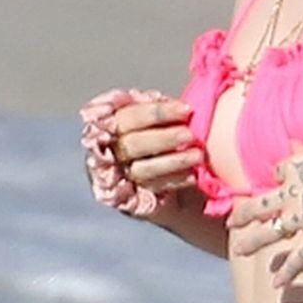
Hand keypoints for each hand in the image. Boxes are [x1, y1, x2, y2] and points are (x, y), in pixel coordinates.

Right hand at [79, 89, 202, 220]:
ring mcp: (116, 178)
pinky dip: (173, 180)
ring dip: (171, 161)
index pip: (128, 116)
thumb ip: (159, 109)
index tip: (186, 110)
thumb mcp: (161, 121)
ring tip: (197, 155)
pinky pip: (151, 190)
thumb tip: (175, 101)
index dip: (156, 113)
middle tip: (190, 134)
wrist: (171, 187)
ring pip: (141, 169)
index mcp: (108, 124)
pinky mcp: (129, 201)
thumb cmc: (165, 141)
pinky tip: (193, 175)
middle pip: (131, 143)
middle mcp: (106, 151)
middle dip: (163, 137)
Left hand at [226, 140, 302, 287]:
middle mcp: (293, 193)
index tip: (281, 183)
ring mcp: (302, 216)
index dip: (280, 178)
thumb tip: (293, 143)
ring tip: (238, 251)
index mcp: (297, 166)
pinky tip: (276, 285)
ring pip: (269, 231)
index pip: (279, 172)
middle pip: (260, 204)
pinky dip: (288, 271)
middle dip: (244, 214)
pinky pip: (298, 257)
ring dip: (252, 242)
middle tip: (230, 223)